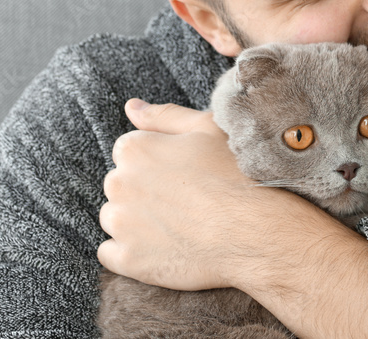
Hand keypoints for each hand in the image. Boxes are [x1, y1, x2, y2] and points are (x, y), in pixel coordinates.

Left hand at [96, 98, 263, 290]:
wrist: (256, 231)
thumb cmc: (236, 174)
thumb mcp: (208, 128)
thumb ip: (164, 116)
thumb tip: (131, 107)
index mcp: (135, 148)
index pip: (129, 152)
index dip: (158, 162)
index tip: (182, 174)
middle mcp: (118, 183)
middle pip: (121, 185)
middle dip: (144, 191)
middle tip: (184, 200)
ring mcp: (121, 224)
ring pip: (115, 219)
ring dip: (135, 222)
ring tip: (178, 225)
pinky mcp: (128, 260)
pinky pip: (111, 255)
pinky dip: (130, 253)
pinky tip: (162, 249)